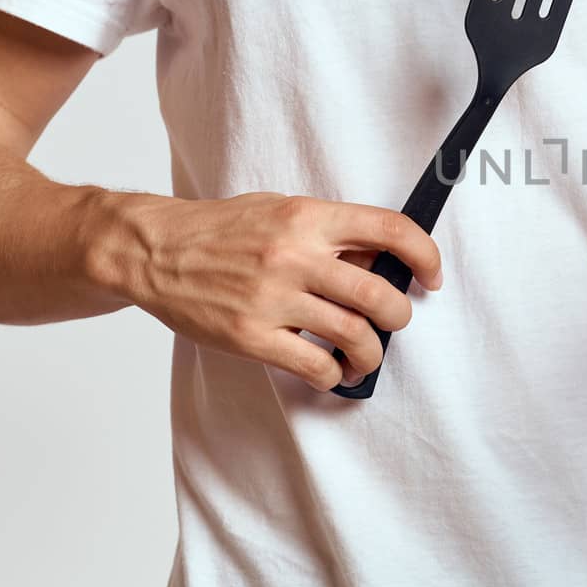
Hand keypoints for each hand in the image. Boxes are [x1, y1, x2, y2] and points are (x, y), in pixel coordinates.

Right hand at [106, 193, 441, 390]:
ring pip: (354, 336)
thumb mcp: (281, 211)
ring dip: (372, 354)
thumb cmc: (223, 230)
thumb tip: (382, 262)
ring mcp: (273, 298)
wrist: (155, 251)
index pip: (390, 229)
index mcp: (307, 217)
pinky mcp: (251, 336)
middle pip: (380, 294)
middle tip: (394, 320)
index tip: (432, 276)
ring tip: (365, 356)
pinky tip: (329, 372)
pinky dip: (332, 375)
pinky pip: (314, 365)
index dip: (425, 254)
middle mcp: (294, 256)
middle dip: (400, 315)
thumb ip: (330, 233)